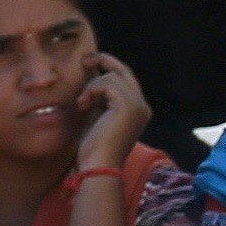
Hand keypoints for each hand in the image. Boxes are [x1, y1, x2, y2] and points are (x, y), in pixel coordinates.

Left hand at [73, 50, 150, 172]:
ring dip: (91, 85)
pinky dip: (91, 90)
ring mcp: (138, 105)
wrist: (98, 165)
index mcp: (138, 109)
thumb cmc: (94, 147)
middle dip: (104, 60)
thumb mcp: (97, 116)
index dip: (108, 68)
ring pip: (113, 76)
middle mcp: (143, 105)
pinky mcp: (128, 106)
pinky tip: (83, 105)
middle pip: (125, 71)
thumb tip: (91, 76)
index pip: (126, 79)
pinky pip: (108, 83)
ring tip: (82, 103)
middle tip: (84, 60)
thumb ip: (99, 98)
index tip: (88, 66)